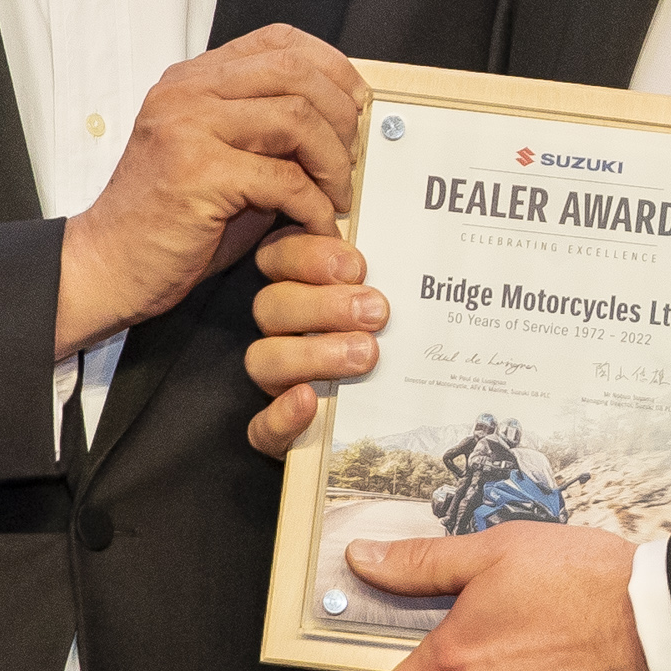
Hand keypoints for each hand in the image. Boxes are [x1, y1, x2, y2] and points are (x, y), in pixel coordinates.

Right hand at [56, 25, 362, 355]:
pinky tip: (317, 225)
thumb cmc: (168, 221)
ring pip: (296, 119)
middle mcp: (186, 92)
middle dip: (341, 116)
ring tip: (337, 195)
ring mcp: (189, 128)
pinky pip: (285, 179)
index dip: (331, 65)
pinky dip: (314, 207)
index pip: (277, 40)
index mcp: (191, 79)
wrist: (108, 265)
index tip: (355, 103)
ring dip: (333, 162)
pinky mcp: (198, 173)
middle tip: (352, 160)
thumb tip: (339, 125)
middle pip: (295, 72)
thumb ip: (264, 130)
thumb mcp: (217, 156)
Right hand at [243, 228, 385, 455]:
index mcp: (301, 288)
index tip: (358, 267)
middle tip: (376, 312)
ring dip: (312, 354)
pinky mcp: (279, 431)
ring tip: (366, 354)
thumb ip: (386, 273)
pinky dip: (281, 416)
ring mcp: (278, 381)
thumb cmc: (400, 341)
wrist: (408, 416)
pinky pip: (261, 428)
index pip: (279, 255)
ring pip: (263, 359)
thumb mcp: (396, 300)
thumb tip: (405, 239)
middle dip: (324, 306)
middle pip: (271, 306)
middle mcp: (282, 332)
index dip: (310, 255)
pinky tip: (309, 401)